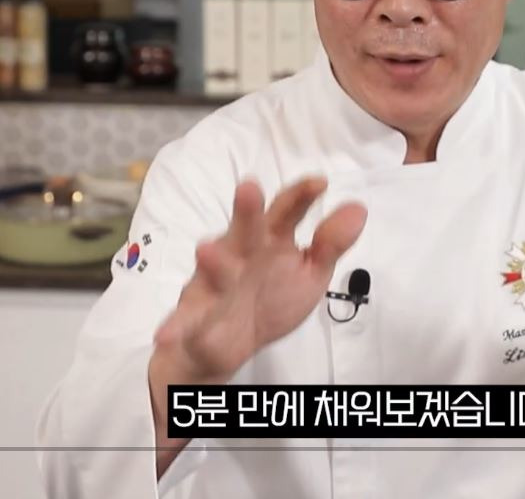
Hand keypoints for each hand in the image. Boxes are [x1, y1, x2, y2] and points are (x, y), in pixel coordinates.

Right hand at [153, 177, 366, 383]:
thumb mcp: (309, 273)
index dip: (300, 197)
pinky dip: (176, 327)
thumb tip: (359, 208)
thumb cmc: (269, 296)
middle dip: (246, 211)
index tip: (319, 183)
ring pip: (214, 271)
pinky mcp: (196, 316)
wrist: (226, 342)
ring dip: (212, 263)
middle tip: (249, 188)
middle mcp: (240, 254)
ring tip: (206, 251)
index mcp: (270, 241)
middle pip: (246, 229)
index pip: (285, 212)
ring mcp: (214, 283)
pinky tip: (166, 333)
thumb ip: (330, 244)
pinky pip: (186, 323)